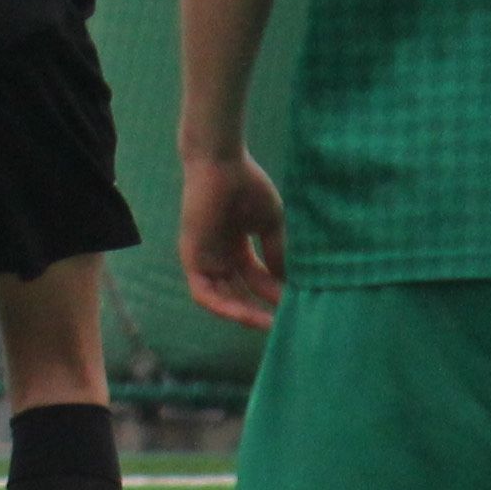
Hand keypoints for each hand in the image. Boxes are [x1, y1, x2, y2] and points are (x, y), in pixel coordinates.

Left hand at [181, 148, 287, 329]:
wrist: (222, 164)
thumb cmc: (246, 186)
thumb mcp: (269, 226)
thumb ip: (277, 254)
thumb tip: (290, 284)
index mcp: (236, 247)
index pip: (257, 280)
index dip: (277, 294)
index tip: (298, 305)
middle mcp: (219, 256)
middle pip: (241, 293)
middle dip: (263, 310)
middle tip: (287, 324)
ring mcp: (205, 258)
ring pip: (223, 299)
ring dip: (246, 314)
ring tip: (271, 325)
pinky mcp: (191, 258)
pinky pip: (204, 293)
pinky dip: (224, 307)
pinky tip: (247, 315)